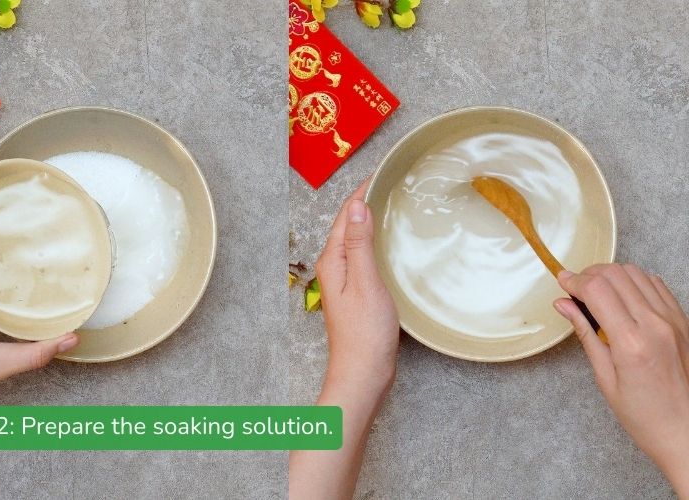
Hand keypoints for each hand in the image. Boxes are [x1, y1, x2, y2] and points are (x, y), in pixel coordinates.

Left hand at [315, 179, 399, 397]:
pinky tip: (391, 241)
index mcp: (332, 261)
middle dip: (367, 201)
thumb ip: (359, 244)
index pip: (344, 215)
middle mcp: (334, 268)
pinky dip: (377, 241)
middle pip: (348, 225)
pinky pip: (365, 256)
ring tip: (394, 202)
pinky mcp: (357, 293)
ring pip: (357, 240)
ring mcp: (345, 281)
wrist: (363, 374)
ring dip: (371, 220)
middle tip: (393, 180)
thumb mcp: (366, 282)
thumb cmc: (365, 334)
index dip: (361, 191)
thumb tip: (355, 205)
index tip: (382, 170)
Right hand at [556, 264, 688, 495]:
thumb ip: (585, 333)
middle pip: (615, 274)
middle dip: (589, 275)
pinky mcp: (682, 320)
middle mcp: (655, 324)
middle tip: (574, 288)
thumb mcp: (604, 377)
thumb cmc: (645, 415)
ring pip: (636, 273)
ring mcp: (673, 320)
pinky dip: (634, 282)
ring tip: (596, 293)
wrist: (686, 431)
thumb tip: (564, 305)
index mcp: (631, 342)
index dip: (574, 281)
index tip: (562, 282)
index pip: (597, 290)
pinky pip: (656, 284)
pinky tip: (622, 298)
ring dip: (611, 276)